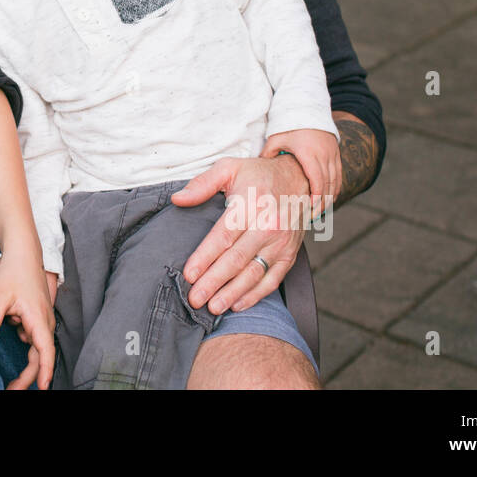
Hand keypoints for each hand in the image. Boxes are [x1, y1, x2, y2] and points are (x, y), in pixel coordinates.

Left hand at [0, 252, 55, 389]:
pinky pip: (32, 338)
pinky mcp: (36, 317)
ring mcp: (42, 319)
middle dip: (29, 377)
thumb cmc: (15, 271)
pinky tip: (12, 338)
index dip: (45, 372)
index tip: (43, 389)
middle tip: (12, 391)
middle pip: (40, 356)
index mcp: (38, 319)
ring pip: (36, 349)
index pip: (46, 352)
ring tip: (11, 383)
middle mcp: (44, 321)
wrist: (24, 252)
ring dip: (27, 366)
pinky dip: (25, 347)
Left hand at [171, 154, 311, 314]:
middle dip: (213, 282)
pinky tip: (238, 304)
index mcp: (249, 206)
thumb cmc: (258, 174)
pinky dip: (256, 295)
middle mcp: (267, 227)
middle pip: (236, 260)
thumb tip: (177, 199)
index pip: (223, 236)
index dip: (205, 257)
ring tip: (213, 307)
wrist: (299, 178)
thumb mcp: (229, 168)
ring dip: (232, 293)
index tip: (188, 274)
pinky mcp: (289, 254)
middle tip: (194, 299)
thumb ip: (202, 184)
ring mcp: (280, 243)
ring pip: (254, 273)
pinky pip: (273, 279)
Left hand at [261, 127, 340, 218]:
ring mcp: (332, 155)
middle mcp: (324, 155)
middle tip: (314, 217)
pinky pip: (339, 176)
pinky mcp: (336, 154)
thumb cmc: (289, 126)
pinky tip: (328, 199)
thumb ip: (268, 153)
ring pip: (336, 182)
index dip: (316, 197)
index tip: (310, 209)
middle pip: (328, 185)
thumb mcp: (276, 138)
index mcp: (309, 153)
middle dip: (322, 203)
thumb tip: (258, 169)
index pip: (317, 181)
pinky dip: (335, 189)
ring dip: (330, 198)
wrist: (308, 109)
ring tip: (320, 212)